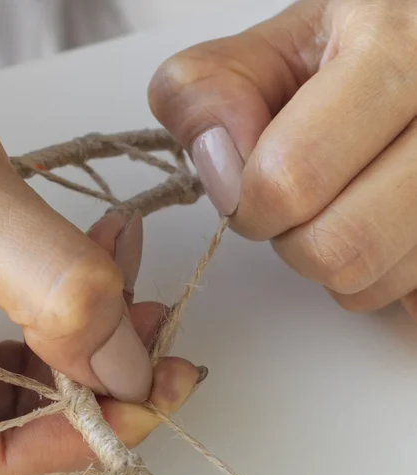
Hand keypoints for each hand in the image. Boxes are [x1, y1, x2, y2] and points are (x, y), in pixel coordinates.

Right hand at [0, 100, 202, 474]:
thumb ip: (49, 285)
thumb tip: (128, 372)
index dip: (83, 443)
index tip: (153, 388)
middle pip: (11, 462)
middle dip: (95, 402)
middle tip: (153, 347)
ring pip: (18, 413)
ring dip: (89, 358)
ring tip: (129, 286)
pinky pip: (6, 370)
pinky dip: (60, 330)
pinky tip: (92, 271)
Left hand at [149, 0, 416, 316]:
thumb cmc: (352, 53)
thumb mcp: (269, 49)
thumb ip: (208, 92)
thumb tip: (219, 167)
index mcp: (394, 50)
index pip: (290, 177)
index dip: (248, 202)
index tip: (246, 190)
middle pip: (335, 247)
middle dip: (290, 240)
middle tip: (293, 205)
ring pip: (369, 279)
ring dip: (331, 261)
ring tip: (340, 205)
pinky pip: (406, 294)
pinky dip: (377, 275)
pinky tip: (377, 226)